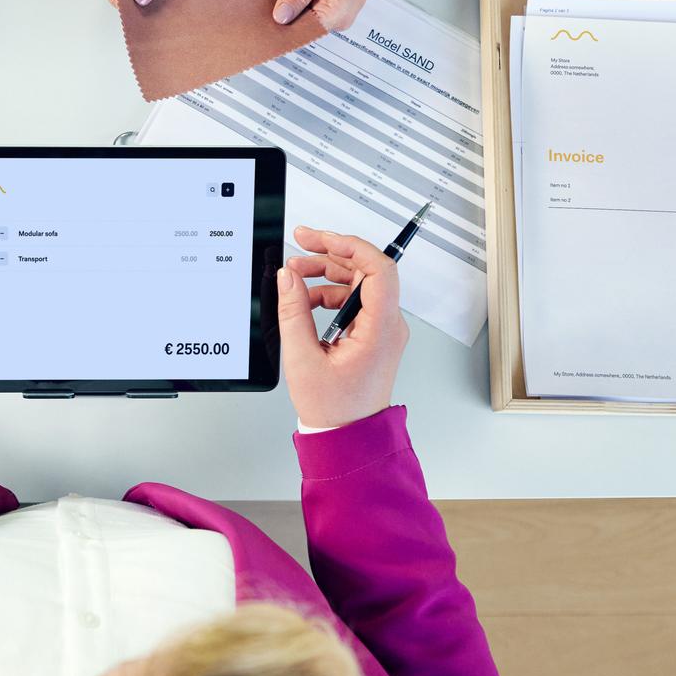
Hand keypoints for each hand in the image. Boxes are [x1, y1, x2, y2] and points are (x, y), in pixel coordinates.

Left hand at [273, 0, 440, 31]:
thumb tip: (281, 15)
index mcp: (336, 13)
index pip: (297, 32)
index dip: (276, 26)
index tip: (257, 18)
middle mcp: (338, 18)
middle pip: (299, 25)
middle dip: (281, 12)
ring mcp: (337, 12)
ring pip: (302, 15)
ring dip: (289, 3)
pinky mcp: (333, 3)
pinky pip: (309, 6)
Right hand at [277, 226, 408, 430]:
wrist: (347, 436)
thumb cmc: (335, 410)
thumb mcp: (303, 358)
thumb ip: (293, 312)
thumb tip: (287, 279)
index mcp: (380, 329)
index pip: (378, 269)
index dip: (349, 245)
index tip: (319, 238)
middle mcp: (387, 325)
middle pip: (364, 271)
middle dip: (329, 255)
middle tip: (300, 246)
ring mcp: (381, 329)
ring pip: (357, 284)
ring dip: (325, 275)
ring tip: (294, 277)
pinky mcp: (371, 334)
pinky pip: (352, 301)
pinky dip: (327, 295)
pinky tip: (304, 301)